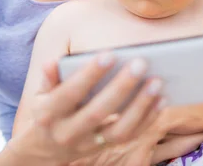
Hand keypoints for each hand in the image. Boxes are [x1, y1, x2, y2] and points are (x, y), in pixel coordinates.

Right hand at [9, 52, 164, 164]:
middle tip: (140, 63)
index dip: (89, 74)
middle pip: (98, 112)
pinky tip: (161, 99)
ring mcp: (89, 144)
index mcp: (50, 114)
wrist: (46, 149)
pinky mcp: (106, 149)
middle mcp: (69, 132)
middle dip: (121, 87)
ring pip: (119, 130)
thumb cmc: (48, 111)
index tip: (110, 54)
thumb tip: (52, 62)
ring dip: (141, 106)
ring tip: (157, 81)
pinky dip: (148, 118)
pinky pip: (131, 137)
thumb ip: (49, 78)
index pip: (70, 93)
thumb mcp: (40, 95)